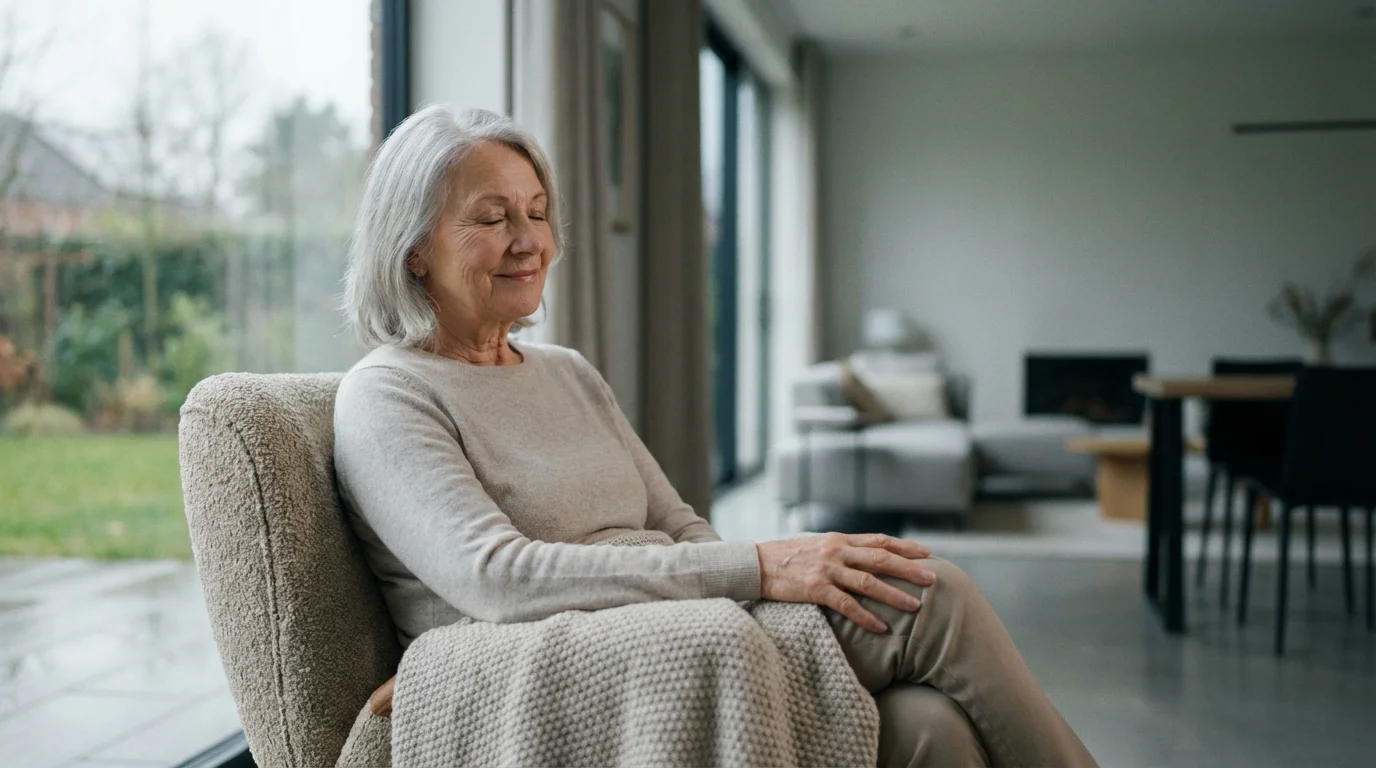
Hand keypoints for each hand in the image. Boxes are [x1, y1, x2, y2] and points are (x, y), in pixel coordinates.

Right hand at [756, 533, 934, 632]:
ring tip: (915, 606)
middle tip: (932, 579)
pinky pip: (846, 605)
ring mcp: (826, 570)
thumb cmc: (788, 556)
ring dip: (894, 595)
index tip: (927, 553)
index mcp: (839, 539)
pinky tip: (881, 627)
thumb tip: (866, 556)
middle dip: (909, 569)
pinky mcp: (815, 589)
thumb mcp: (817, 544)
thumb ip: (841, 549)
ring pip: (868, 582)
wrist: (756, 563)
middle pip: (881, 558)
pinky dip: (865, 616)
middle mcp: (836, 551)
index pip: (879, 540)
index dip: (905, 546)